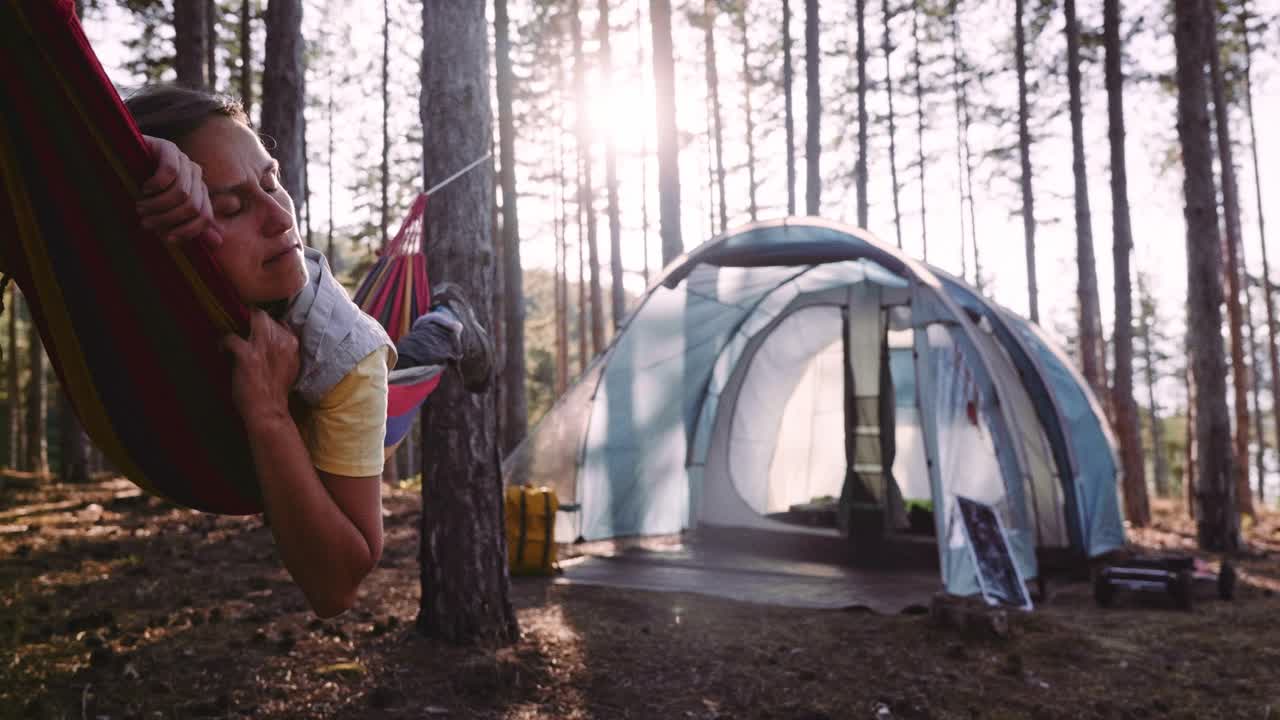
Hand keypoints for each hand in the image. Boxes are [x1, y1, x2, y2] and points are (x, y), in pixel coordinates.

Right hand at [136, 135, 221, 247]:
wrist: (120, 159)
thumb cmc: (143, 192)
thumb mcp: (166, 211)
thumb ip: (190, 224)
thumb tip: (218, 243)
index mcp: (200, 191)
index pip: (205, 217)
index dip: (186, 231)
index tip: (165, 238)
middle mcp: (196, 175)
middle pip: (192, 207)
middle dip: (167, 220)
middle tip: (146, 222)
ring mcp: (184, 160)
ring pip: (181, 193)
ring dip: (157, 206)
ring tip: (141, 208)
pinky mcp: (168, 148)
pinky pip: (170, 171)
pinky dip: (156, 185)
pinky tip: (144, 189)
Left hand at [221, 309, 299, 425]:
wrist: (269, 411)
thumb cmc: (276, 392)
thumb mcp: (290, 367)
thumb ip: (284, 350)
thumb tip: (273, 338)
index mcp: (292, 344)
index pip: (279, 321)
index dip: (266, 324)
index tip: (256, 330)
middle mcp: (280, 341)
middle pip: (265, 316)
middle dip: (252, 319)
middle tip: (241, 329)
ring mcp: (264, 346)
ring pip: (253, 317)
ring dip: (239, 325)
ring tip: (233, 337)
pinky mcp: (247, 355)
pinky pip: (230, 337)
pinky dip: (223, 343)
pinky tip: (222, 351)